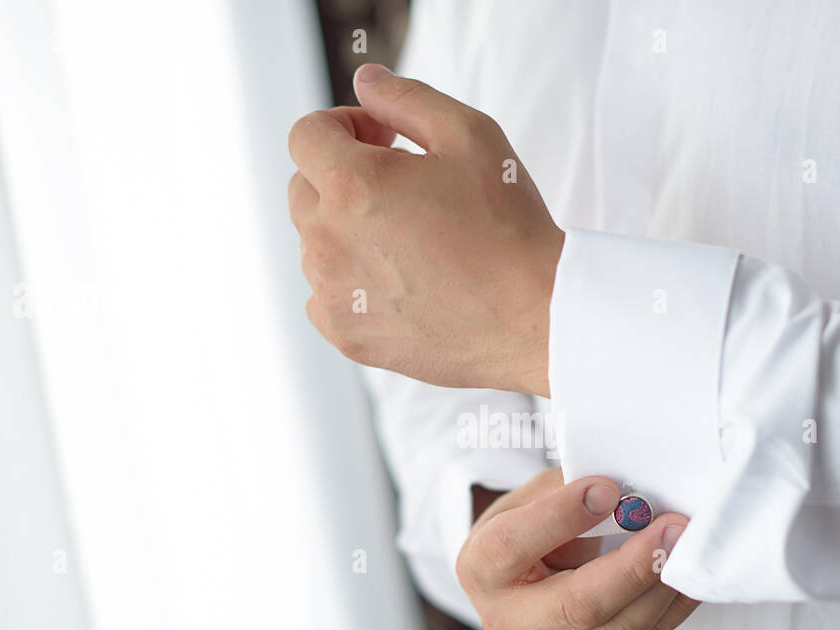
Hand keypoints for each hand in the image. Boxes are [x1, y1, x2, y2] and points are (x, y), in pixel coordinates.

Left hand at [287, 63, 563, 396]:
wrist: (535, 317)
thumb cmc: (509, 226)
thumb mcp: (471, 135)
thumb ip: (407, 99)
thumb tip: (365, 82)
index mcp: (352, 185)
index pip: (306, 136)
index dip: (343, 125)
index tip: (384, 141)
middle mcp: (328, 242)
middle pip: (304, 188)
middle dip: (342, 176)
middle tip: (404, 188)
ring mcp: (333, 295)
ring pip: (315, 244)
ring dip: (348, 231)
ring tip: (410, 240)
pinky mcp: (347, 336)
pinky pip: (324, 297)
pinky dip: (351, 283)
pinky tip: (401, 282)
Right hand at [456, 468, 699, 629]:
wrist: (518, 581)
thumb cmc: (525, 528)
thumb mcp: (527, 498)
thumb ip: (565, 490)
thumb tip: (623, 493)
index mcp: (479, 569)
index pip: (514, 545)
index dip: (562, 517)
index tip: (608, 489)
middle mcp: (507, 622)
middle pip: (576, 605)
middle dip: (633, 566)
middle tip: (671, 528)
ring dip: (661, 588)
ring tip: (687, 547)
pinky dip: (671, 609)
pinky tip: (689, 577)